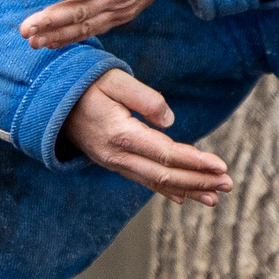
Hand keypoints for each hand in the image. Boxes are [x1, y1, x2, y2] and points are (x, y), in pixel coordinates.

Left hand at [20, 0, 185, 49]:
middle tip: (24, 29)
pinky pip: (93, 30)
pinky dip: (71, 38)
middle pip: (82, 12)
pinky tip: (50, 42)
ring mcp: (121, 9)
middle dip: (51, 21)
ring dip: (57, 34)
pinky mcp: (120, 16)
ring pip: (85, 26)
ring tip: (31, 41)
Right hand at [63, 70, 231, 205]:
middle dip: (198, 181)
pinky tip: (186, 198)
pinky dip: (166, 190)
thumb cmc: (85, 83)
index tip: (221, 166)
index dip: (194, 162)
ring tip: (216, 196)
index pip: (165, 153)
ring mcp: (113, 162)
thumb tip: (170, 120)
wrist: (49, 99)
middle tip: (228, 184)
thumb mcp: (114, 79)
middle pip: (164, 174)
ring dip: (188, 189)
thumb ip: (143, 98)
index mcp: (119, 134)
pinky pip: (143, 180)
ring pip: (155, 181)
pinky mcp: (113, 162)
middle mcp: (116, 155)